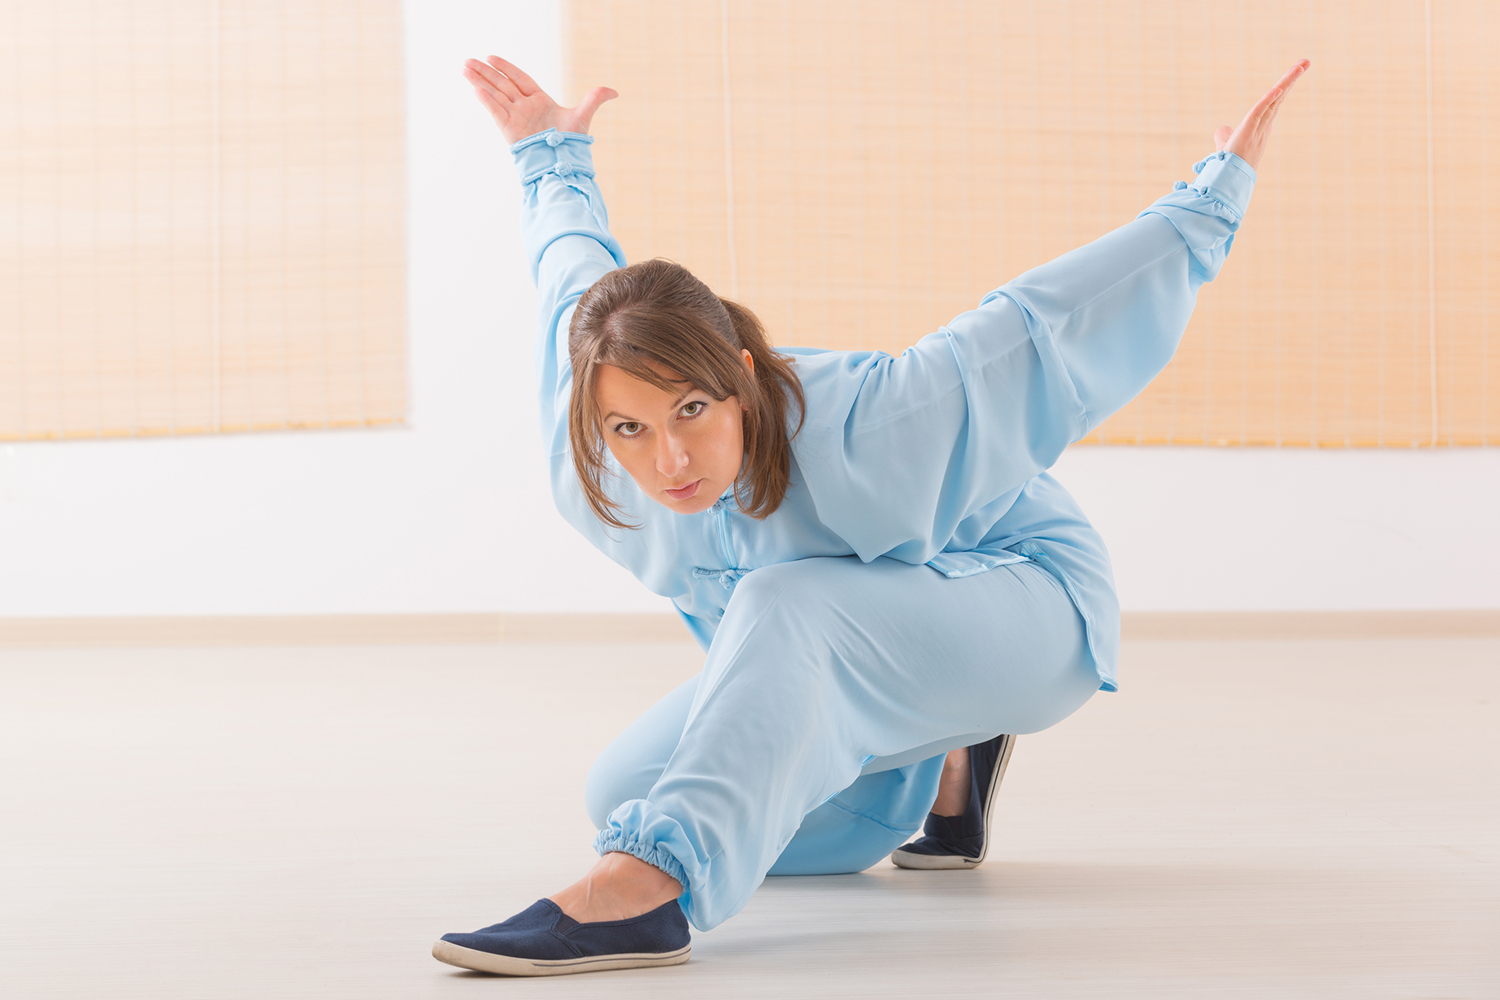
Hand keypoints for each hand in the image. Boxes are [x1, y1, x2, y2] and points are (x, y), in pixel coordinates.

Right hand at [462, 55, 616, 145]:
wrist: (563, 163)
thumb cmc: (571, 142)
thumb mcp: (583, 116)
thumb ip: (594, 99)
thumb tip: (614, 91)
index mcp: (539, 101)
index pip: (519, 79)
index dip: (506, 68)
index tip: (491, 57)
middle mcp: (525, 108)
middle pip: (502, 84)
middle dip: (485, 72)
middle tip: (468, 60)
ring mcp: (516, 118)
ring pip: (495, 95)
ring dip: (479, 81)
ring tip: (464, 68)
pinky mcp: (510, 130)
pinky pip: (496, 111)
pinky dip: (486, 100)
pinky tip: (475, 88)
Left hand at [1212, 59, 1309, 170]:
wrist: (1227, 180)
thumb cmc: (1228, 165)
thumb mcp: (1226, 145)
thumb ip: (1224, 136)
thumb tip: (1222, 130)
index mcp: (1260, 126)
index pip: (1274, 102)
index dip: (1283, 88)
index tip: (1294, 72)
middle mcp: (1263, 126)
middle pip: (1279, 98)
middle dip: (1291, 79)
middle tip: (1306, 62)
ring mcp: (1258, 129)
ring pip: (1274, 101)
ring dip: (1286, 83)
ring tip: (1300, 66)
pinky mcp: (1248, 132)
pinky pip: (1259, 112)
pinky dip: (1269, 100)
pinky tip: (1278, 88)